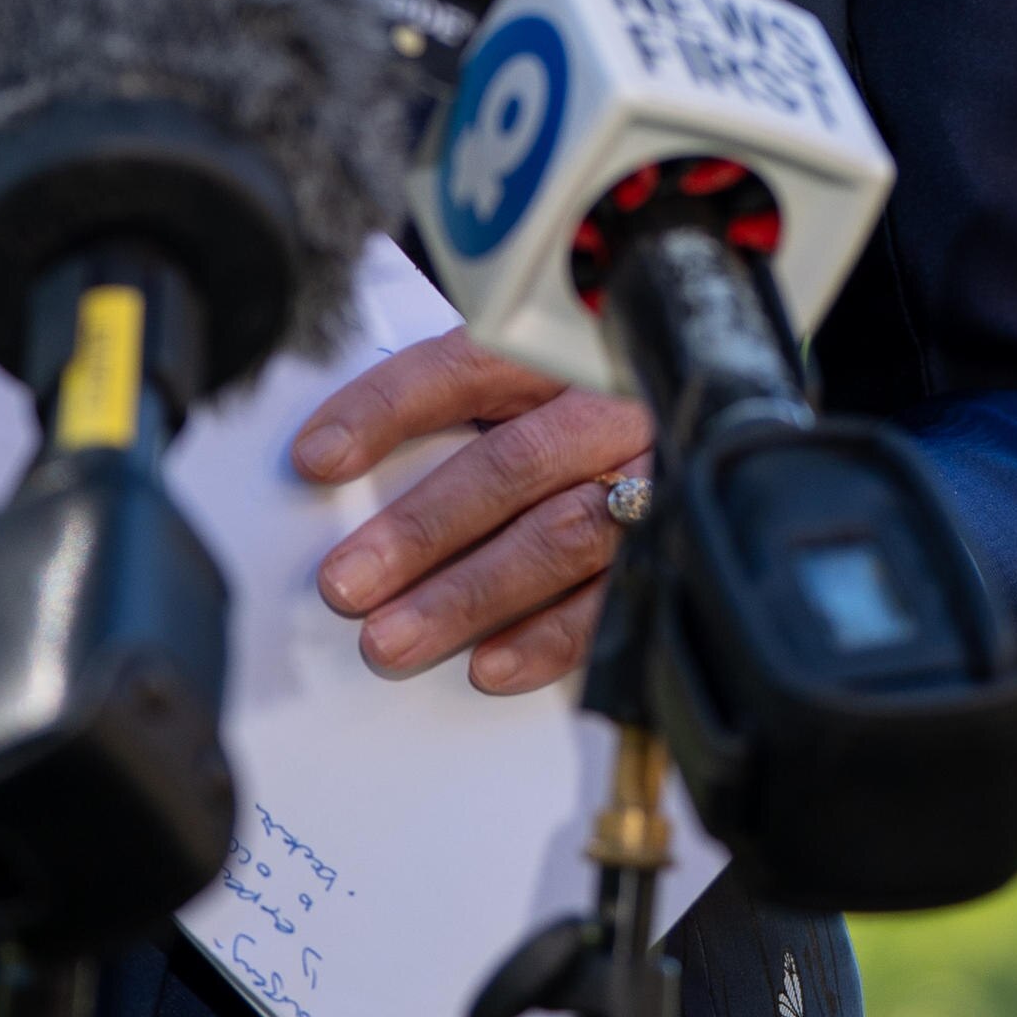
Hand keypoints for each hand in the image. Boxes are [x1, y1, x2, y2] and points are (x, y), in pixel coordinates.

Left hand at [294, 328, 650, 696]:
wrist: (697, 421)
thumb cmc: (579, 410)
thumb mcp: (524, 384)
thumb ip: (449, 413)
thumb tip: (337, 464)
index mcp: (561, 353)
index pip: (465, 368)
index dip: (387, 410)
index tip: (318, 457)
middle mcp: (610, 410)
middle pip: (511, 465)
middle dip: (421, 530)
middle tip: (347, 582)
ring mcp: (651, 479)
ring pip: (559, 538)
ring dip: (468, 596)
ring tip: (393, 637)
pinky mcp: (674, 547)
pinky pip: (613, 601)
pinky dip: (548, 638)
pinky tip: (490, 663)